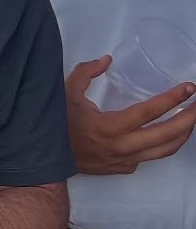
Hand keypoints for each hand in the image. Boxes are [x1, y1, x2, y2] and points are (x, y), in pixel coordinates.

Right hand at [66, 57, 195, 175]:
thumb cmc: (58, 126)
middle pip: (168, 134)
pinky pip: (149, 157)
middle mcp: (123, 147)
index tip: (189, 88)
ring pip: (165, 150)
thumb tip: (107, 60)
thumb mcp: (66, 94)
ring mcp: (125, 160)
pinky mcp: (124, 168)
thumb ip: (85, 73)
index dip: (173, 98)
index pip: (150, 112)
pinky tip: (162, 135)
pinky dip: (160, 145)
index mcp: (110, 126)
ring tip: (190, 121)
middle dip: (189, 118)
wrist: (47, 160)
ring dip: (183, 135)